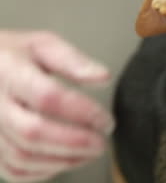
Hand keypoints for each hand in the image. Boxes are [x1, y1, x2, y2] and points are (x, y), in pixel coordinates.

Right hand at [0, 31, 113, 182]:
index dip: (81, 112)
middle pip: (32, 132)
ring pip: (22, 156)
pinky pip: (14, 170)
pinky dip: (45, 171)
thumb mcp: (43, 45)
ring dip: (64, 159)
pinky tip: (67, 159)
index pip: (47, 96)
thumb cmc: (13, 56)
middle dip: (74, 142)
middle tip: (101, 142)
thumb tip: (103, 77)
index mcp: (10, 71)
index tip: (105, 119)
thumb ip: (73, 61)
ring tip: (90, 152)